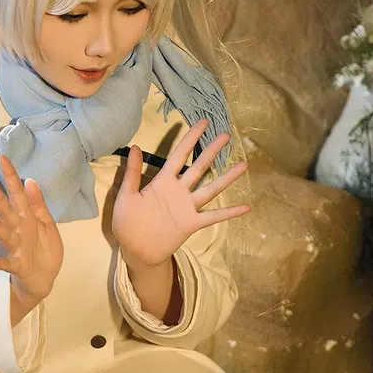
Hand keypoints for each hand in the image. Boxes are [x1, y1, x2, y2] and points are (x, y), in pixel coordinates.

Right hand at [0, 154, 63, 310]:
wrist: (45, 278)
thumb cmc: (44, 249)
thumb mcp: (46, 223)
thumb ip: (38, 203)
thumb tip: (30, 180)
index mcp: (27, 218)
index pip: (18, 193)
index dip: (11, 176)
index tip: (2, 158)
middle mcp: (19, 230)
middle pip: (8, 211)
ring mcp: (17, 247)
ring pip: (5, 233)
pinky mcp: (18, 264)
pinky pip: (6, 263)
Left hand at [112, 121, 249, 269]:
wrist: (135, 250)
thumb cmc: (127, 223)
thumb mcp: (126, 196)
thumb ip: (133, 173)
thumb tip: (135, 147)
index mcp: (162, 182)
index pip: (179, 155)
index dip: (190, 138)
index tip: (203, 122)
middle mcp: (178, 191)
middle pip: (199, 167)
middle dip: (212, 151)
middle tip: (226, 135)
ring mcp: (187, 207)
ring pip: (210, 188)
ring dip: (227, 177)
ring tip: (243, 165)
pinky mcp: (192, 223)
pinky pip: (213, 217)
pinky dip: (229, 212)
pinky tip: (246, 207)